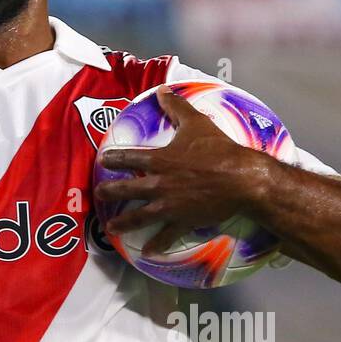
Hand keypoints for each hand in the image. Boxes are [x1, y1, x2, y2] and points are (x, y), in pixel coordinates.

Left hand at [94, 87, 270, 253]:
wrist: (241, 179)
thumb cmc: (218, 149)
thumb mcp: (195, 123)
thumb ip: (176, 106)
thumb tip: (163, 89)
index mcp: (159, 160)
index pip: (127, 158)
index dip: (112, 159)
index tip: (102, 161)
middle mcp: (158, 184)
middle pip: (126, 190)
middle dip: (109, 193)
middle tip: (99, 195)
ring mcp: (169, 205)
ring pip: (139, 216)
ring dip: (123, 223)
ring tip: (110, 228)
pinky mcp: (183, 221)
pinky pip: (166, 235)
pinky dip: (157, 245)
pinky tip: (147, 252)